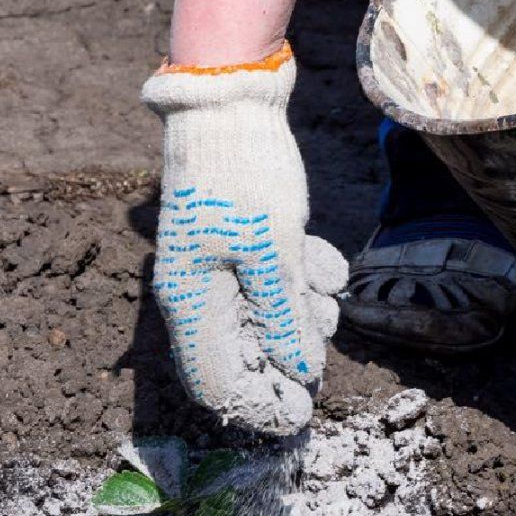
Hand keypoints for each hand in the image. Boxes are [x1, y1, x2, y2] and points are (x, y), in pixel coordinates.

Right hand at [142, 53, 346, 432]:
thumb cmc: (245, 176)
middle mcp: (198, 295)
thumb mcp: (273, 252)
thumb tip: (300, 371)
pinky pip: (271, 284)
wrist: (230, 102)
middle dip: (290, 350)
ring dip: (302, 312)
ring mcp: (217, 270)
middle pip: (245, 355)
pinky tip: (323, 262)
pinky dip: (300, 279)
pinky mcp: (238, 247)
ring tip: (323, 284)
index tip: (304, 413)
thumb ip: (284, 318)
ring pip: (264, 320)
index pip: (218, 384)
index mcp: (192, 304)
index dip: (260, 407)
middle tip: (321, 328)